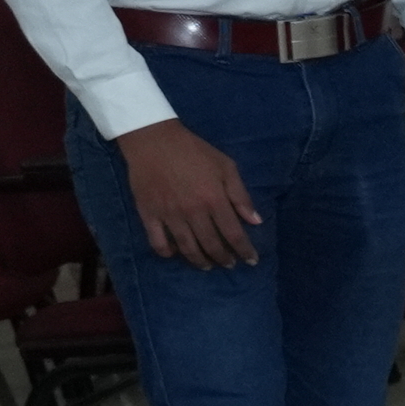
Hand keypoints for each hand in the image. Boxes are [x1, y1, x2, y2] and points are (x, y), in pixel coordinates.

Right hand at [114, 116, 261, 269]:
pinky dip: (167, 252)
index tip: (251, 261)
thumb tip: (256, 221)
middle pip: (211, 245)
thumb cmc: (194, 151)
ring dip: (199, 261)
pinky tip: (175, 255)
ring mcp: (169, 215)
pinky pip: (157, 242)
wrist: (153, 140)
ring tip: (207, 266)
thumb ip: (241, 196)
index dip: (245, 250)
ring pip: (187, 248)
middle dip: (224, 259)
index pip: (234, 234)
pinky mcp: (148, 214)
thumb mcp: (226, 167)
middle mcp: (193, 212)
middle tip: (229, 264)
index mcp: (214, 200)